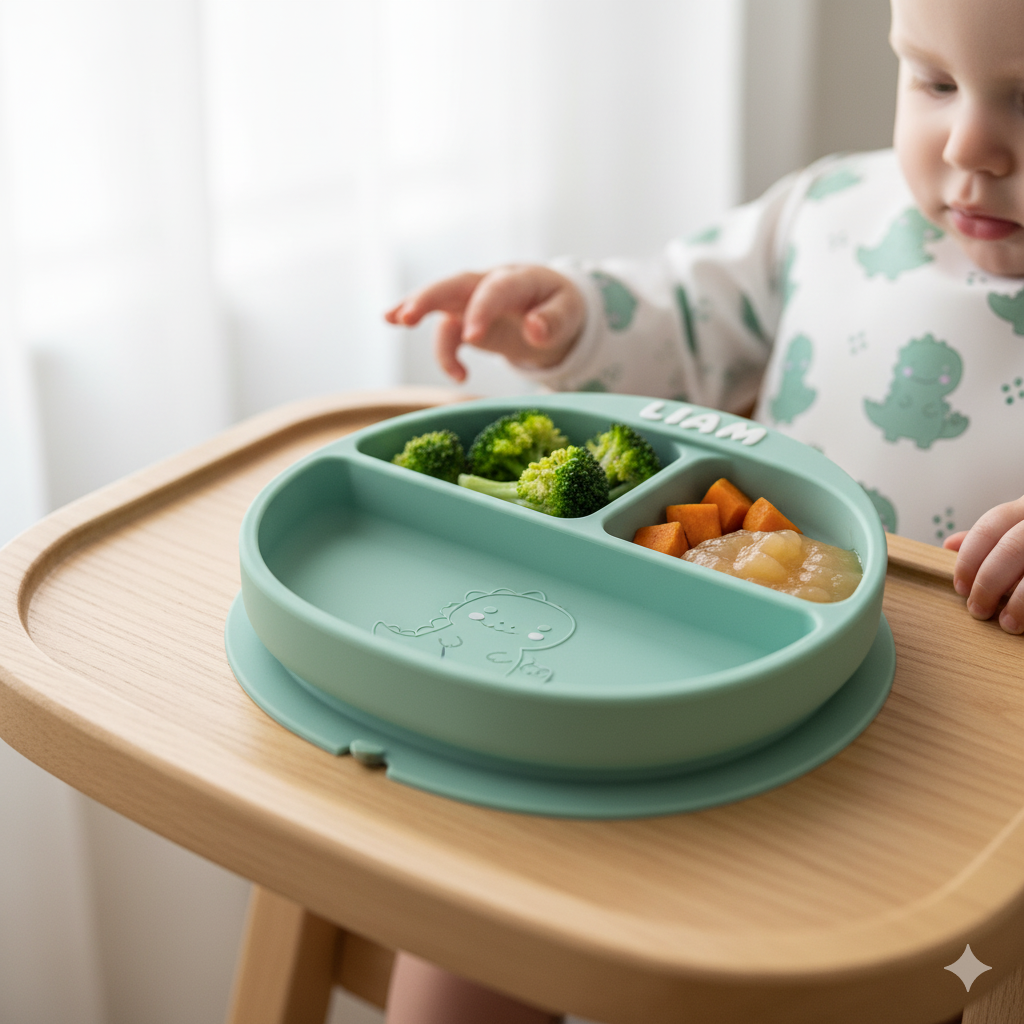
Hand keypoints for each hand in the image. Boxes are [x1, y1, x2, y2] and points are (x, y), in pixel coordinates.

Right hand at [385, 265, 584, 382]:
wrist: (551, 307)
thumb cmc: (560, 306)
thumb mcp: (568, 313)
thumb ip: (554, 320)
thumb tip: (535, 329)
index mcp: (517, 278)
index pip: (494, 289)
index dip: (481, 310)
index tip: (473, 336)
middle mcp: (488, 283)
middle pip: (454, 284)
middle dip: (428, 298)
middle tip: (405, 316)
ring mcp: (472, 300)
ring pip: (440, 301)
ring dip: (416, 309)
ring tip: (390, 319)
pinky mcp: (464, 318)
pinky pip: (448, 333)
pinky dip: (446, 354)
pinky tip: (459, 376)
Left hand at [943, 495, 1023, 633]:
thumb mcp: (1022, 528)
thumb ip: (992, 537)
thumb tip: (950, 545)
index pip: (992, 525)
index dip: (970, 559)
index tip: (960, 586)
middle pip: (1012, 548)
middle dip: (988, 583)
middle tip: (978, 610)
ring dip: (1019, 602)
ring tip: (1007, 623)